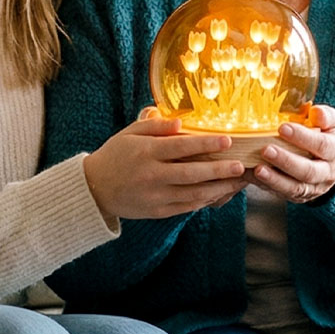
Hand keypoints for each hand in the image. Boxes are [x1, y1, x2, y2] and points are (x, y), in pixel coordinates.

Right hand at [84, 115, 247, 219]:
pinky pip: (186, 207)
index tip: (227, 140)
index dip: (205, 144)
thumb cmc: (115, 155)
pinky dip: (204, 201)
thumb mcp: (129, 133)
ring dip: (218, 189)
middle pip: (191, 173)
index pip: (181, 147)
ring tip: (237, 182)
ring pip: (193, 194)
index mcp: (146, 152)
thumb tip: (181, 122)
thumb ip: (155, 126)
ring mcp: (155, 196)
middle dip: (219, 170)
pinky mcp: (157, 211)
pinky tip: (219, 194)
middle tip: (240, 165)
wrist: (94, 189)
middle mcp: (152, 175)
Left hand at [250, 104, 334, 203]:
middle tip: (266, 150)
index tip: (283, 128)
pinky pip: (281, 194)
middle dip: (285, 161)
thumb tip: (316, 112)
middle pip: (307, 171)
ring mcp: (313, 188)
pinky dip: (265, 186)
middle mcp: (327, 173)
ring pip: (294, 187)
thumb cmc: (329, 137)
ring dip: (274, 179)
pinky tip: (251, 175)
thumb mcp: (334, 123)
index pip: (321, 145)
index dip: (302, 137)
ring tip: (257, 169)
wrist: (334, 165)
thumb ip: (326, 116)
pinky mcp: (299, 196)